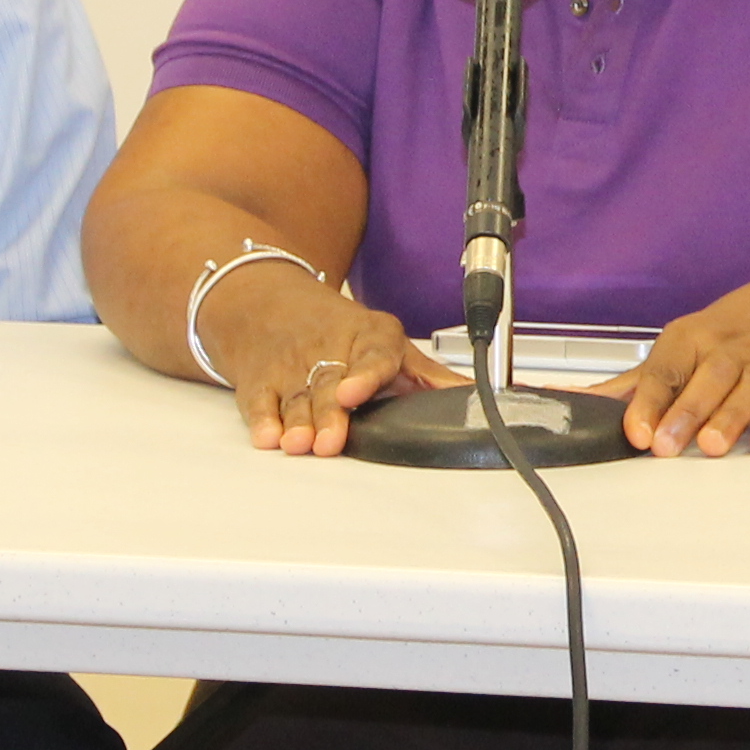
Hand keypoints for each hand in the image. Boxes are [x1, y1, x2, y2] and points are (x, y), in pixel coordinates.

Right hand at [197, 260, 431, 457]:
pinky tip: (268, 436)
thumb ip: (431, 380)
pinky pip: (261, 402)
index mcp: (372, 339)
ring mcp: (294, 368)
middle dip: (329, 414)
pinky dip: (263, 420)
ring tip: (299, 443)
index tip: (352, 393)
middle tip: (329, 441)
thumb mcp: (391, 347)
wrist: (276, 306)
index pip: (373, 357)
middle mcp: (330, 351)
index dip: (364, 377)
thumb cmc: (347, 336)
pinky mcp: (263, 382)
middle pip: (330, 385)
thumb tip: (487, 399)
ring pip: (298, 398)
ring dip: (297, 422)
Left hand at [620, 288, 749, 457]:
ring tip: (711, 446)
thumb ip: (635, 385)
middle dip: (687, 411)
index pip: (667, 369)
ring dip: (731, 416)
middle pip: (710, 376)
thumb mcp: (681, 350)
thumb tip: (574, 403)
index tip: (636, 433)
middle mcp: (733, 349)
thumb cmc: (730, 339)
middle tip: (666, 447)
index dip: (649, 402)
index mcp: (694, 338)